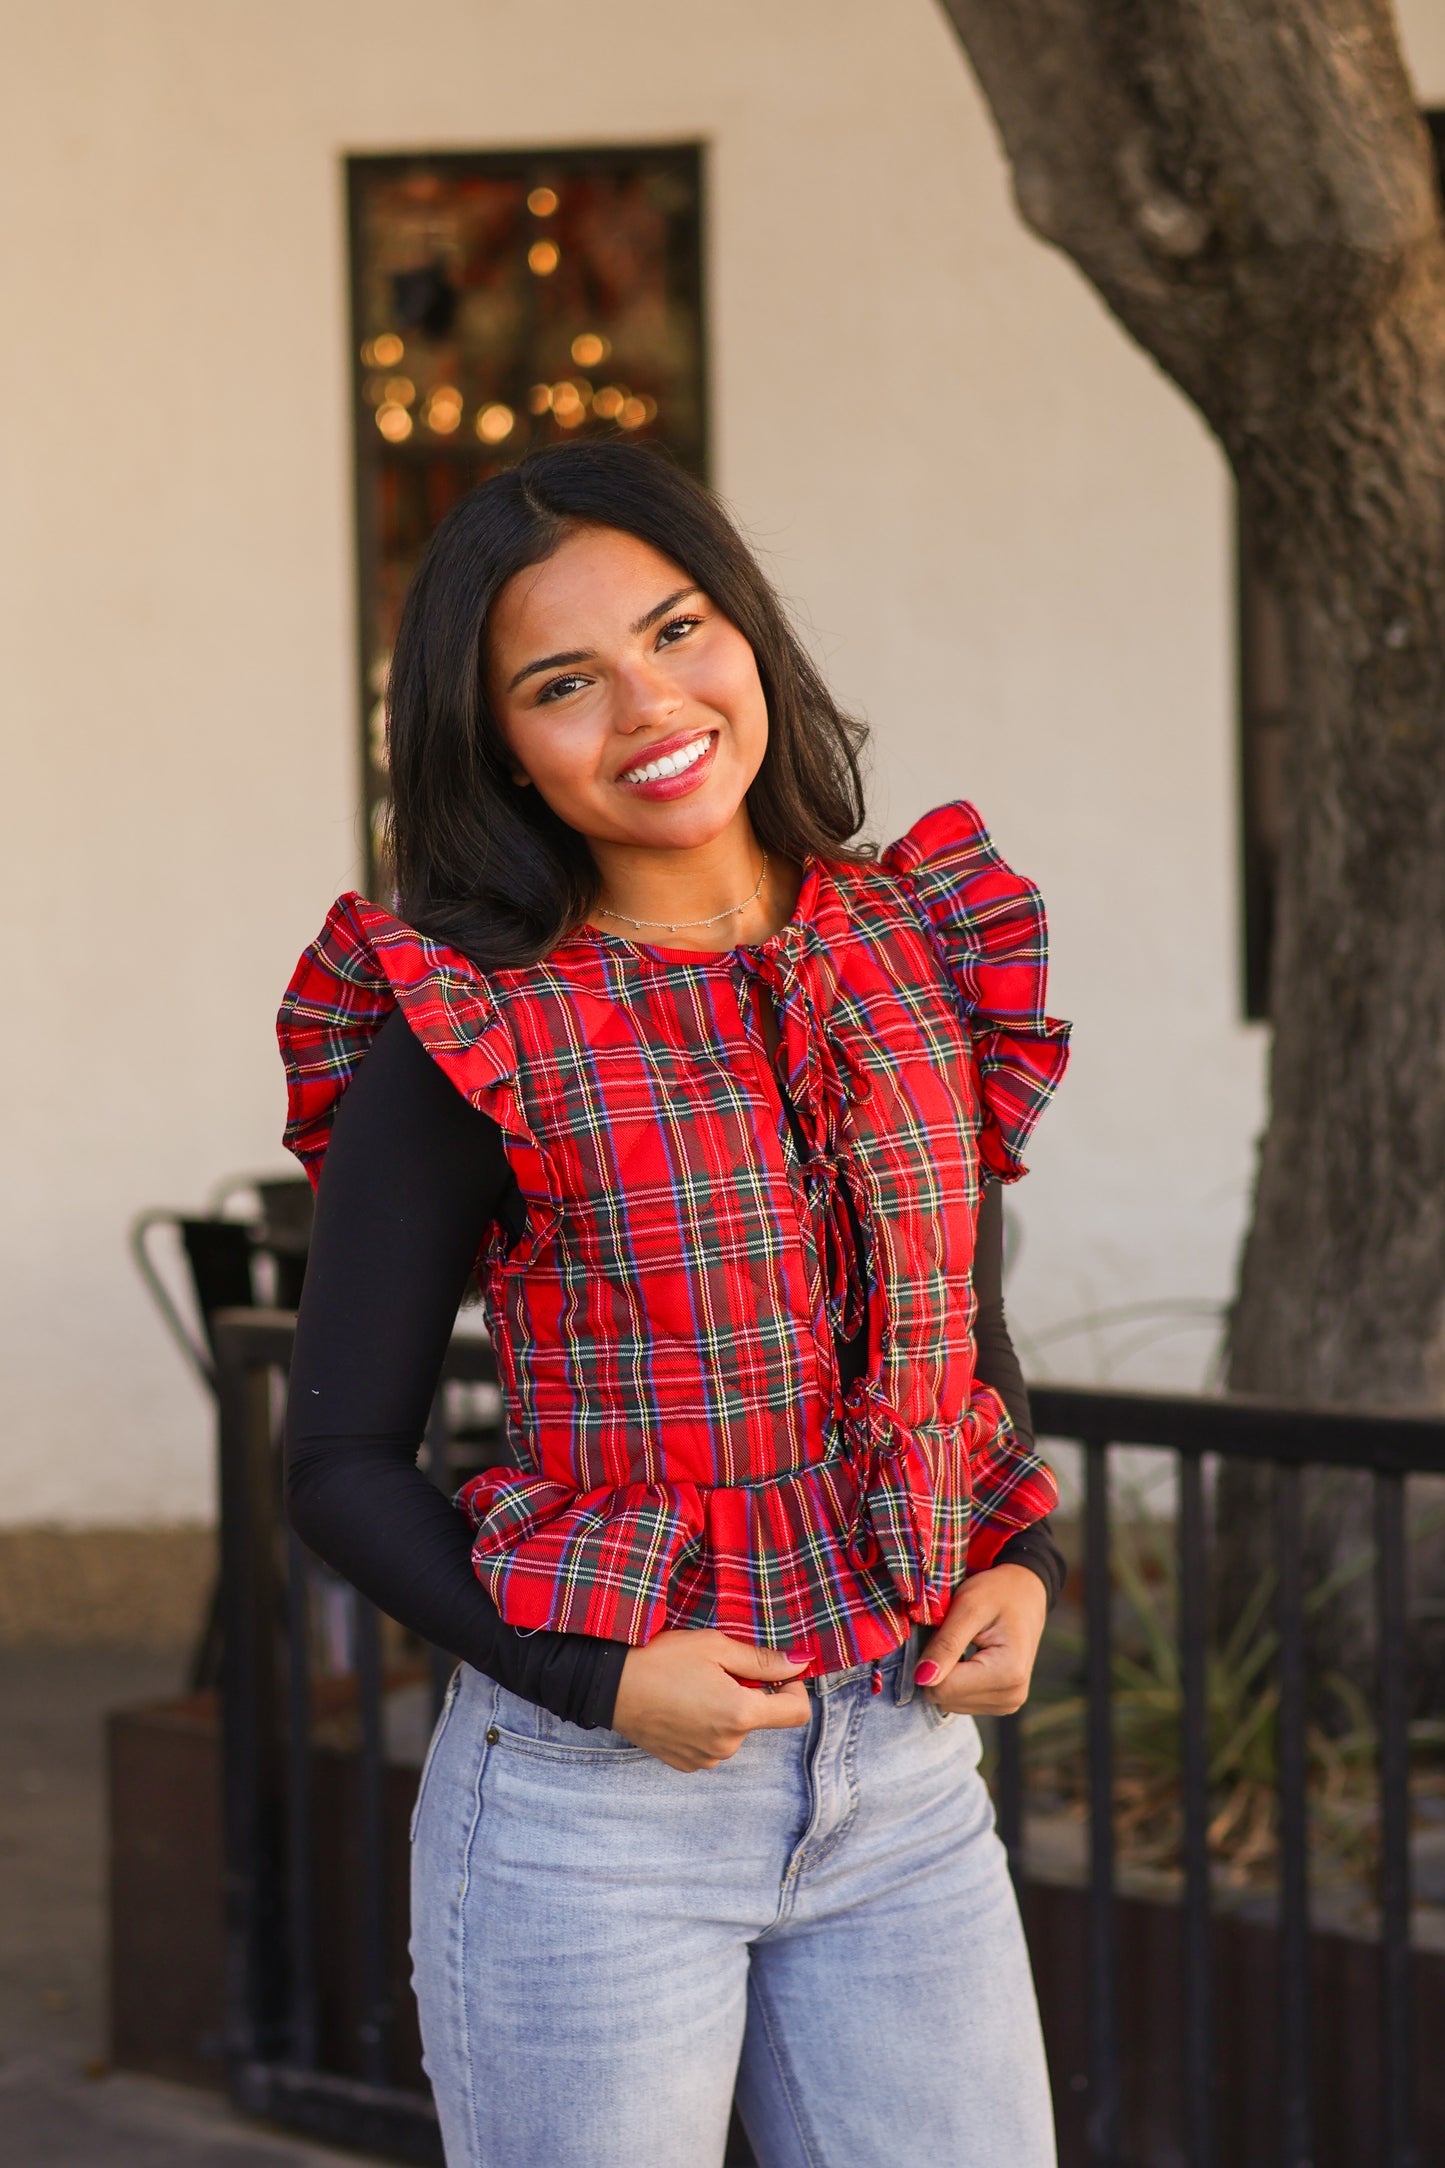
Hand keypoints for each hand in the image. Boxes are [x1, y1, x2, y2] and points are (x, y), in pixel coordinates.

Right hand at [611, 1630, 810, 1771]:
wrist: (609, 1686)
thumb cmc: (662, 1659)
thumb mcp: (716, 1647)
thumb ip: (762, 1660)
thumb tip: (801, 1662)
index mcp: (740, 1715)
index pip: (797, 1712)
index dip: (793, 1687)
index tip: (775, 1671)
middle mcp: (728, 1745)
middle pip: (760, 1717)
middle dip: (748, 1693)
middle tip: (715, 1670)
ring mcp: (707, 1759)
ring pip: (734, 1730)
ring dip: (725, 1709)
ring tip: (692, 1687)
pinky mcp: (688, 1764)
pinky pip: (712, 1743)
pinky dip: (706, 1724)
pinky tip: (681, 1705)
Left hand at [914, 1563, 1047, 1716]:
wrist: (1026, 1594)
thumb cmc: (998, 1592)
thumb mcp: (967, 1607)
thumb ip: (945, 1644)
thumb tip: (921, 1679)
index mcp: (1007, 1672)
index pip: (944, 1688)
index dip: (930, 1660)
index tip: (941, 1633)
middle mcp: (1011, 1695)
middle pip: (945, 1699)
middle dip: (939, 1667)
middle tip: (954, 1636)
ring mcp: (1008, 1703)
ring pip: (949, 1703)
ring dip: (947, 1673)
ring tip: (965, 1645)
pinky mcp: (1002, 1705)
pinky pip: (959, 1702)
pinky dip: (957, 1680)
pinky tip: (970, 1658)